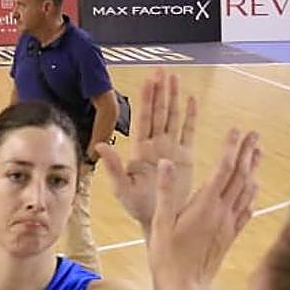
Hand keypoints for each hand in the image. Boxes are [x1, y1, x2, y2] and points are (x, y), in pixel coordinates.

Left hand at [97, 69, 197, 230]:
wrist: (161, 219)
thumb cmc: (138, 207)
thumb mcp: (122, 187)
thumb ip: (112, 166)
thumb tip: (98, 145)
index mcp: (141, 150)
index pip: (145, 118)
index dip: (147, 99)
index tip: (149, 80)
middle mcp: (156, 145)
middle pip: (160, 112)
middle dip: (161, 91)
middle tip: (163, 69)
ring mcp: (171, 149)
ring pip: (174, 117)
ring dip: (174, 98)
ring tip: (175, 77)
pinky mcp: (185, 157)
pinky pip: (188, 132)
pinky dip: (190, 116)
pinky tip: (191, 100)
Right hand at [148, 129, 259, 289]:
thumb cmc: (168, 259)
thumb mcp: (160, 224)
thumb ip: (166, 193)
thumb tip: (167, 164)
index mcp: (204, 206)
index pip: (223, 169)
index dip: (230, 148)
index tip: (236, 130)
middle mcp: (221, 213)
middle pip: (240, 176)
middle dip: (247, 152)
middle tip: (255, 133)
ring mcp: (228, 225)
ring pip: (246, 191)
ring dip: (253, 169)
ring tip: (258, 152)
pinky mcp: (230, 236)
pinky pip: (246, 211)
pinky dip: (252, 195)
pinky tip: (254, 189)